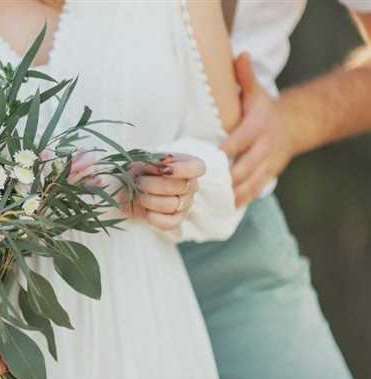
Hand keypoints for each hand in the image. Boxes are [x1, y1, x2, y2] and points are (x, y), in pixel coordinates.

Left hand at [121, 154, 203, 230]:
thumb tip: (159, 165)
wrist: (130, 189)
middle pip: (181, 187)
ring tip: (139, 194)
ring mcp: (184, 204)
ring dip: (150, 200)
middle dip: (154, 184)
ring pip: (172, 205)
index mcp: (187, 166)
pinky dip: (154, 217)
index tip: (163, 170)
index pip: (197, 168)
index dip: (182, 169)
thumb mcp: (143, 160)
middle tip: (139, 181)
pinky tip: (145, 210)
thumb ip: (152, 161)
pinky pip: (169, 223)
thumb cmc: (140, 171)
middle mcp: (190, 186)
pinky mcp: (175, 220)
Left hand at [220, 53, 293, 206]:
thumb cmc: (263, 109)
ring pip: (250, 184)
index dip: (226, 151)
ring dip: (231, 193)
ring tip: (210, 201)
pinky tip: (222, 208)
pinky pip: (254, 191)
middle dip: (226, 178)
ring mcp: (268, 164)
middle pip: (245, 167)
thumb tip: (239, 54)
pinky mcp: (268, 176)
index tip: (208, 159)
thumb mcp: (256, 92)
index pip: (241, 140)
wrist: (293, 126)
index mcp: (258, 127)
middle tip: (202, 186)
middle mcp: (265, 148)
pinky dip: (240, 200)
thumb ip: (244, 76)